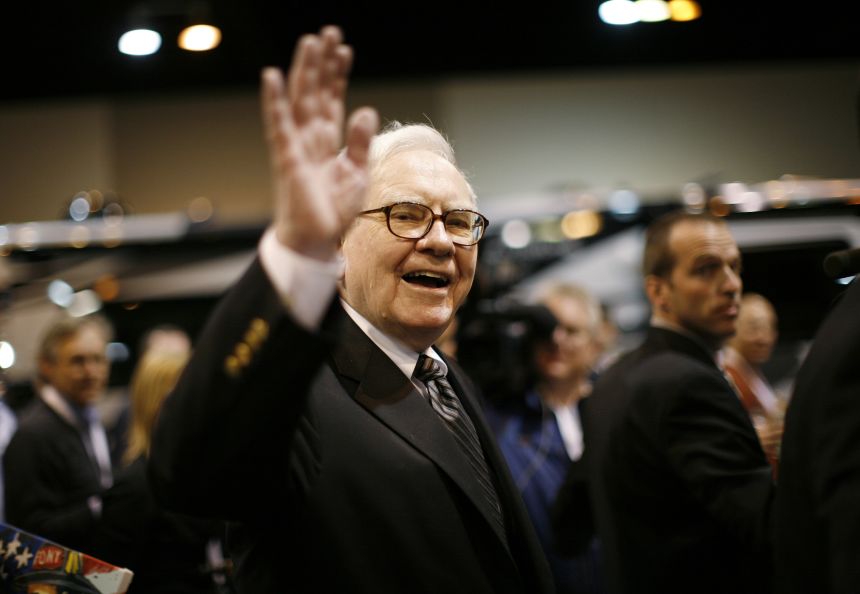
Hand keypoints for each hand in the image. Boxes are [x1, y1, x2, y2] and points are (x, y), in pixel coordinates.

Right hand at [261, 26, 378, 260]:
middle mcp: (310, 138)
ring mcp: (297, 146)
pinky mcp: (287, 158)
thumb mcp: (358, 173)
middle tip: (328, 32)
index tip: (343, 49)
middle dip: (321, 63)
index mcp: (327, 142)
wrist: (316, 241)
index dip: (337, 75)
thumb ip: (361, 142)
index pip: (332, 99)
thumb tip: (367, 109)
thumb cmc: (333, 211)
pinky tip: (271, 75)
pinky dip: (275, 100)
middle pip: (315, 92)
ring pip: (300, 100)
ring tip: (310, 40)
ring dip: (304, 70)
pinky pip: (279, 124)